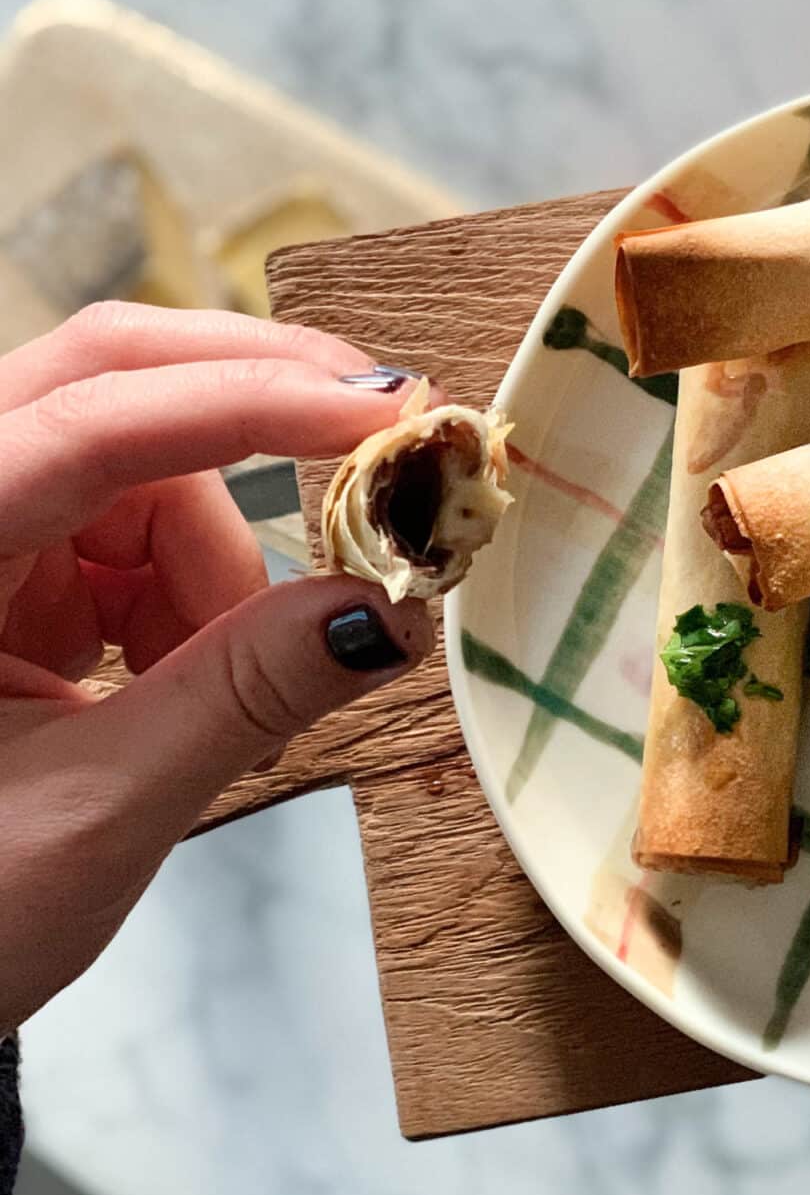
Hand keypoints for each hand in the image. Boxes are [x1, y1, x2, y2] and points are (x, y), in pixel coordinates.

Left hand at [0, 304, 435, 1030]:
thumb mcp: (98, 813)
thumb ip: (245, 695)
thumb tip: (388, 611)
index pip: (85, 427)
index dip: (244, 404)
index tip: (382, 413)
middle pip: (103, 382)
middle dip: (250, 400)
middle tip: (378, 425)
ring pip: (145, 469)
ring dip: (221, 555)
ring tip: (220, 692)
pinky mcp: (7, 571)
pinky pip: (138, 530)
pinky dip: (198, 589)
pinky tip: (181, 679)